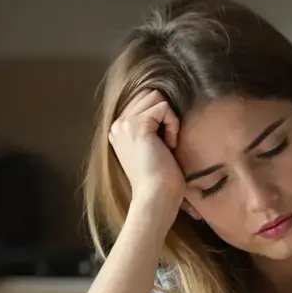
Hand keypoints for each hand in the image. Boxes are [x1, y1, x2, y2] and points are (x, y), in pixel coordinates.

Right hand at [108, 90, 186, 219]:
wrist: (155, 197)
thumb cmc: (160, 180)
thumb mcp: (152, 148)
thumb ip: (151, 128)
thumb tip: (165, 106)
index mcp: (118, 130)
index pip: (143, 100)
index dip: (161, 117)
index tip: (163, 145)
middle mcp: (117, 124)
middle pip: (150, 95)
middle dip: (165, 115)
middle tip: (167, 143)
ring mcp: (125, 124)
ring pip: (157, 97)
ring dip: (169, 119)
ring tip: (167, 144)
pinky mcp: (138, 125)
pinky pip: (164, 107)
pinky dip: (173, 125)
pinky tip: (169, 146)